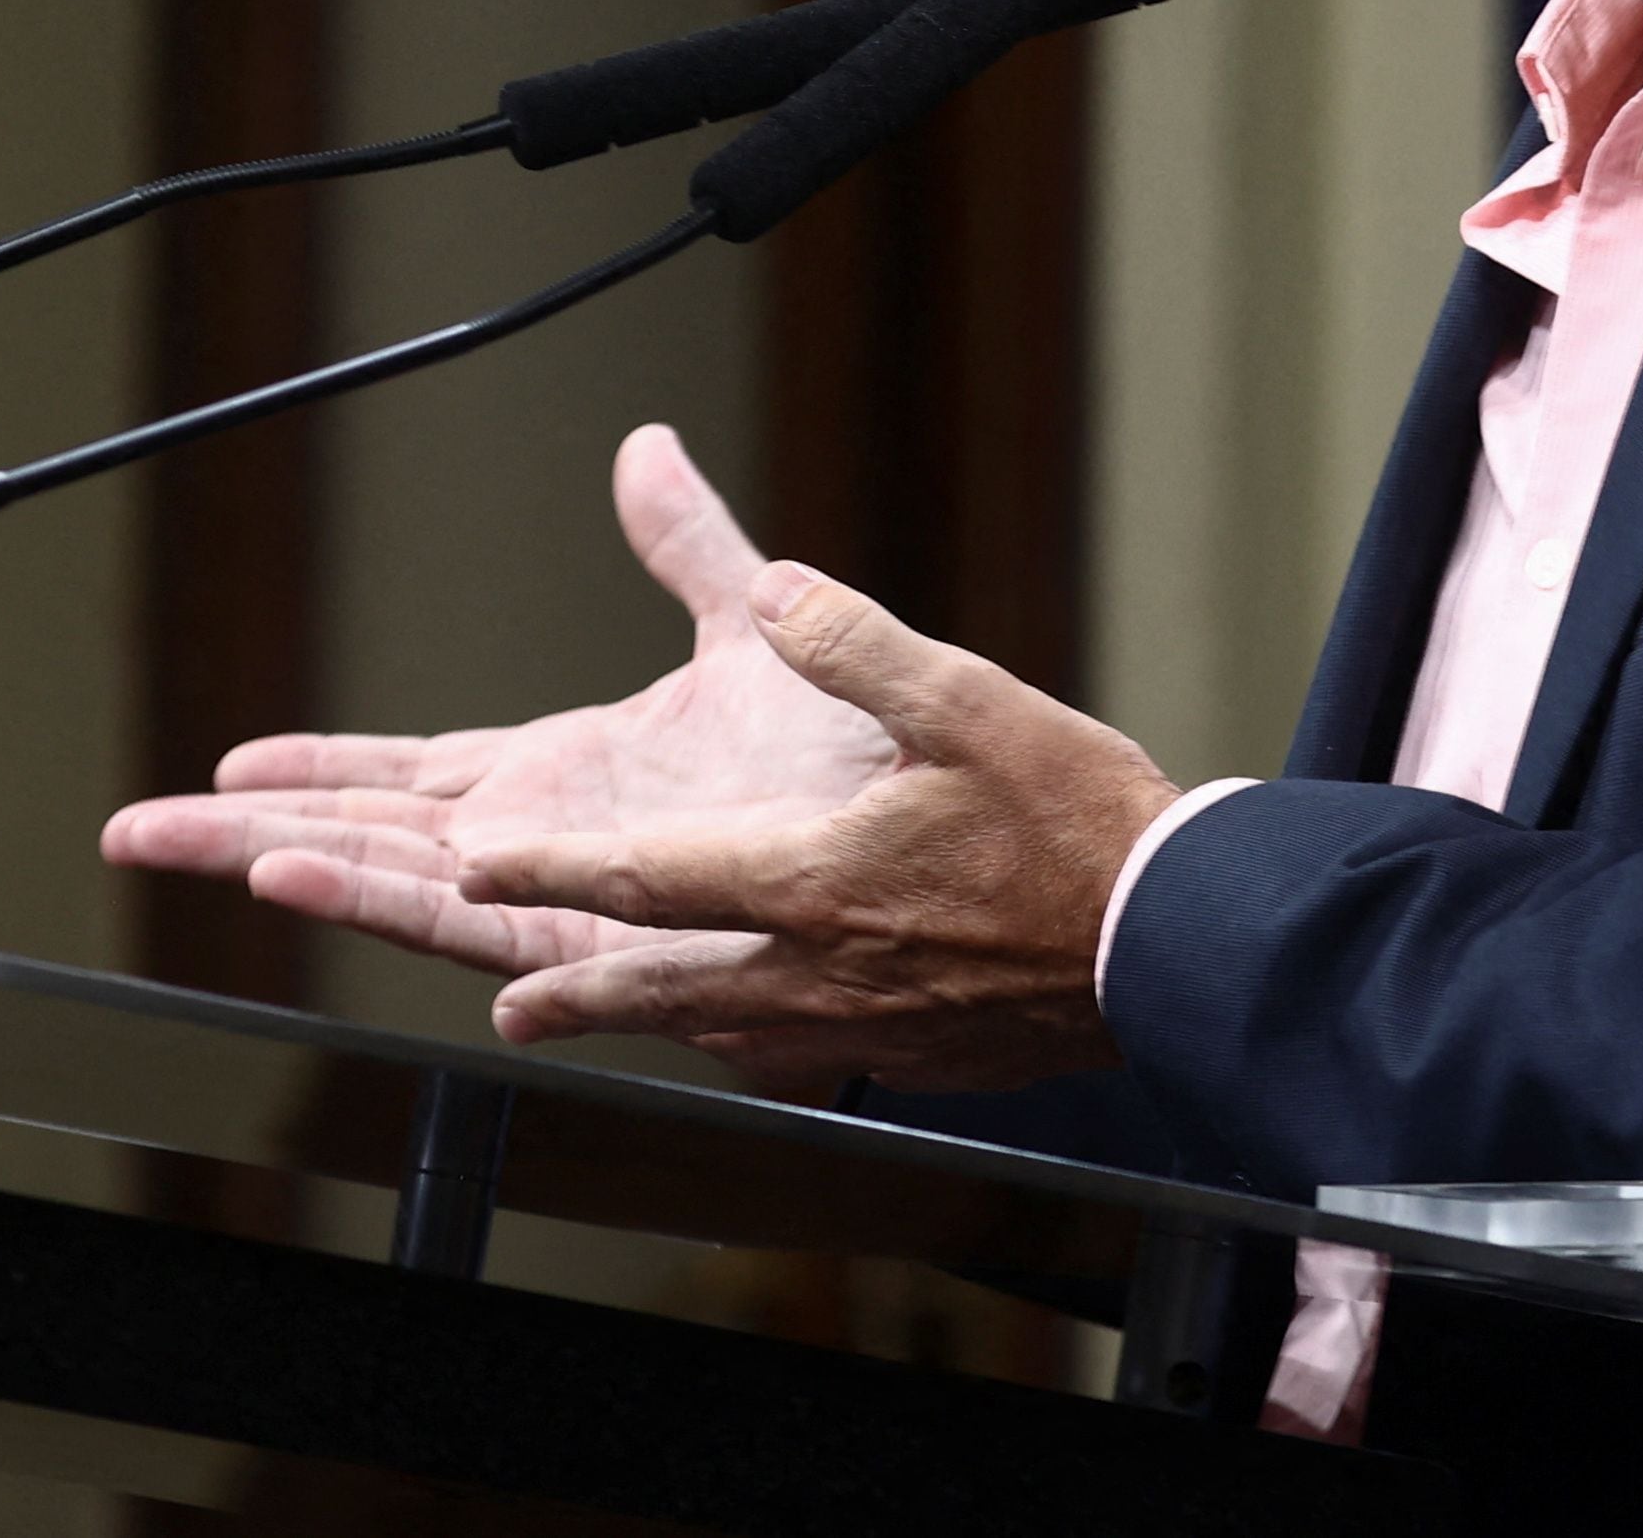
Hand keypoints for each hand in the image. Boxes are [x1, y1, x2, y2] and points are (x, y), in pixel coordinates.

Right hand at [99, 426, 900, 978]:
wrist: (937, 831)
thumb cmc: (859, 755)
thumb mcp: (752, 622)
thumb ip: (689, 544)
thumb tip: (645, 451)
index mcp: (573, 773)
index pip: (419, 771)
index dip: (323, 768)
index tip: (230, 764)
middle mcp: (555, 838)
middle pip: (375, 834)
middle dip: (257, 831)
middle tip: (142, 827)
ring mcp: (569, 889)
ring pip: (402, 882)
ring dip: (300, 865)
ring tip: (203, 848)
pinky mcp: (600, 932)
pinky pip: (479, 920)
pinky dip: (391, 902)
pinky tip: (311, 891)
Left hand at [456, 562, 1177, 1092]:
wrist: (1173, 943)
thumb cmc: (1078, 822)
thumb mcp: (969, 702)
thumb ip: (857, 644)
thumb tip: (778, 588)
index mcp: (813, 880)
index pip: (644, 879)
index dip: (543, 869)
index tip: (470, 865)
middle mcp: (816, 969)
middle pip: (662, 988)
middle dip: (574, 997)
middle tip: (509, 1005)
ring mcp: (865, 1022)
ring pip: (728, 1031)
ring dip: (655, 1024)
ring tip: (614, 1027)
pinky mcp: (917, 1050)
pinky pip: (805, 1054)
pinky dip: (754, 1044)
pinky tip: (765, 1036)